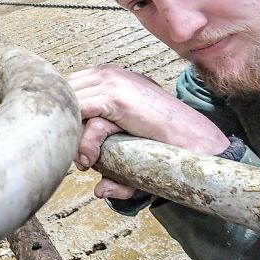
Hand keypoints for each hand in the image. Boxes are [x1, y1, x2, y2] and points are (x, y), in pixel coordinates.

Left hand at [67, 64, 229, 198]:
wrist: (194, 138)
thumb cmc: (163, 140)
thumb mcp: (128, 138)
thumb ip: (106, 147)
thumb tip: (97, 185)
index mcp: (110, 75)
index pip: (69, 86)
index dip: (65, 115)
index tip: (71, 143)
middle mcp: (109, 74)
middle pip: (65, 95)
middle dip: (67, 125)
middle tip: (79, 158)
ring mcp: (113, 82)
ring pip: (73, 106)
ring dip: (74, 138)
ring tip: (85, 164)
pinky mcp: (117, 98)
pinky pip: (84, 114)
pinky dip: (82, 139)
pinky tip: (89, 159)